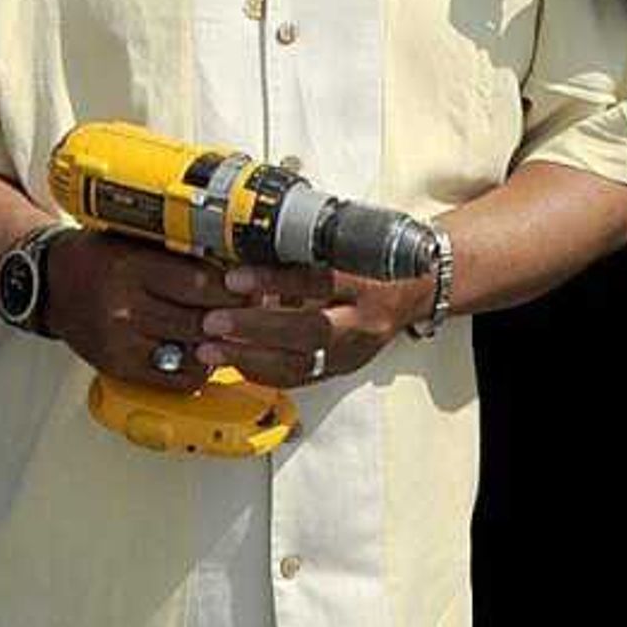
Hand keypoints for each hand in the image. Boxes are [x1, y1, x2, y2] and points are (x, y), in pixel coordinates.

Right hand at [42, 228, 240, 392]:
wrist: (50, 284)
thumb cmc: (95, 257)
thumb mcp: (134, 239)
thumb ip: (177, 250)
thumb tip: (234, 264)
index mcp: (130, 268)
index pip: (198, 284)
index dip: (233, 288)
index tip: (253, 286)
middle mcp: (124, 307)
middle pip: (199, 320)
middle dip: (235, 317)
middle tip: (257, 311)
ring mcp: (121, 342)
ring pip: (191, 351)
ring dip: (220, 344)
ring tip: (235, 332)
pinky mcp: (119, 367)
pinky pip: (173, 378)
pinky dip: (197, 368)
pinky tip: (205, 353)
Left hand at [205, 263, 423, 387]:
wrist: (415, 292)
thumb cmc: (375, 264)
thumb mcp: (346, 248)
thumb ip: (305, 251)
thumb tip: (248, 248)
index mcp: (365, 282)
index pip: (319, 282)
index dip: (275, 281)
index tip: (234, 278)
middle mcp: (363, 322)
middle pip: (309, 330)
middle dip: (255, 329)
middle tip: (213, 323)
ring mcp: (354, 351)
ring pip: (302, 364)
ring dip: (250, 358)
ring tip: (211, 350)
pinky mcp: (342, 369)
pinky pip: (300, 378)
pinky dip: (263, 372)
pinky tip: (234, 363)